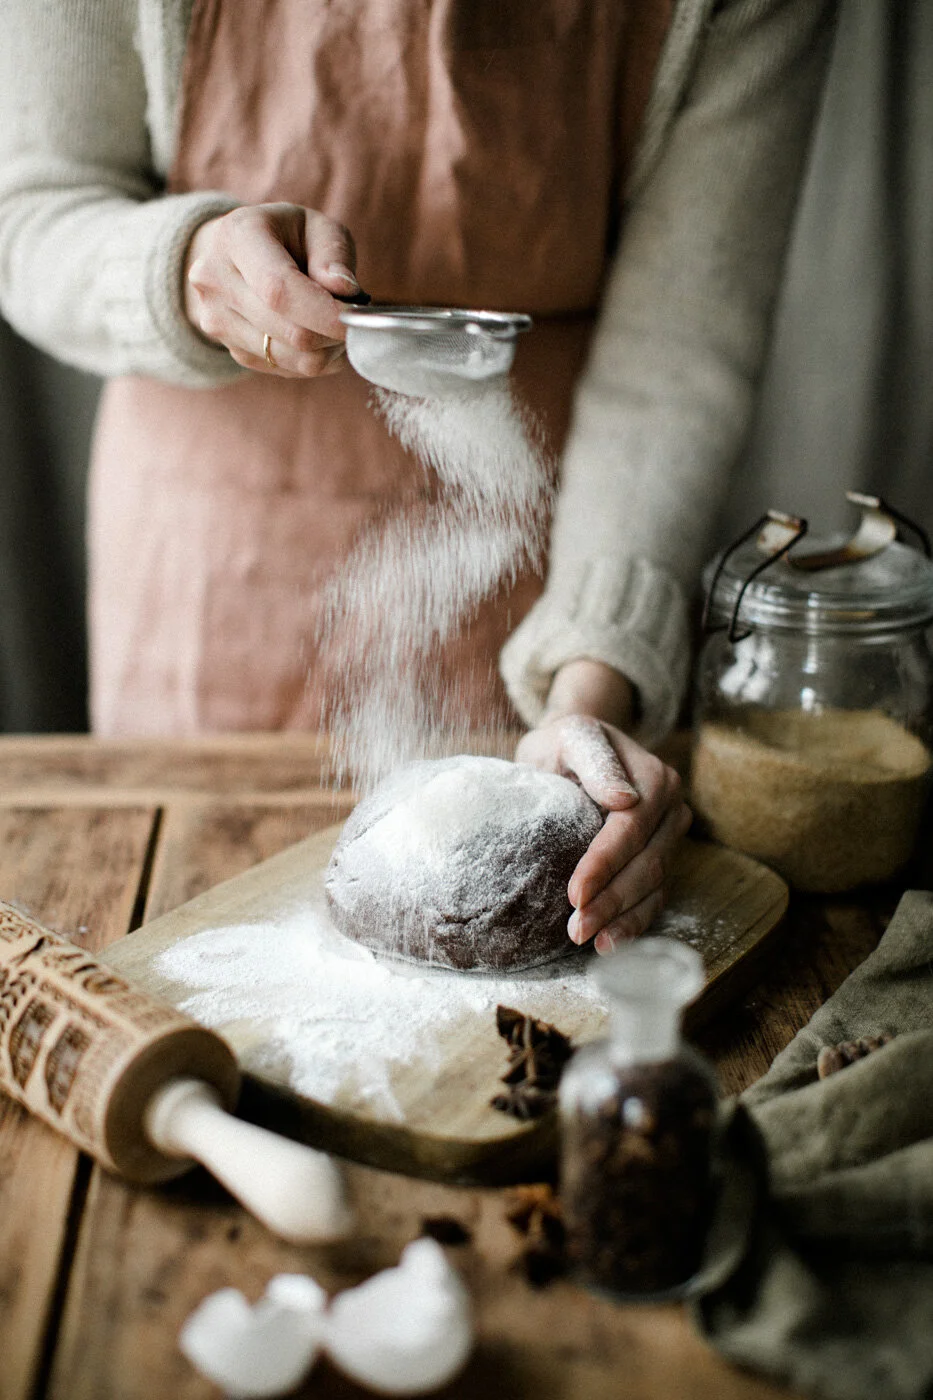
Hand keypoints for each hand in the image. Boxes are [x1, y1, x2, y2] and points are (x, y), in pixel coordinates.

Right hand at [184, 203, 358, 376]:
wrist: (238, 253)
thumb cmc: (287, 236)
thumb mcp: (317, 226)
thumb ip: (334, 255)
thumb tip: (346, 291)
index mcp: (238, 236)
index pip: (279, 290)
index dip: (324, 313)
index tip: (357, 321)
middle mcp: (215, 279)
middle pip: (288, 332)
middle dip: (332, 334)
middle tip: (354, 321)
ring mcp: (216, 319)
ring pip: (288, 358)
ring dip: (325, 351)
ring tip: (336, 326)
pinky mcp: (229, 348)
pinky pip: (282, 368)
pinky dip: (310, 360)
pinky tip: (316, 335)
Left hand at [515, 661, 690, 954]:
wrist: (575, 748)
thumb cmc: (566, 742)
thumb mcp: (573, 735)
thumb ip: (595, 760)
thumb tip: (623, 798)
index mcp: (657, 780)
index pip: (630, 831)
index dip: (604, 865)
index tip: (574, 894)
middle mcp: (672, 810)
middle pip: (646, 865)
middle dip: (611, 901)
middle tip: (576, 930)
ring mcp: (670, 838)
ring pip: (654, 887)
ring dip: (623, 919)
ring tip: (590, 942)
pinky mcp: (661, 858)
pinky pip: (654, 897)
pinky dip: (634, 923)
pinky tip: (609, 944)